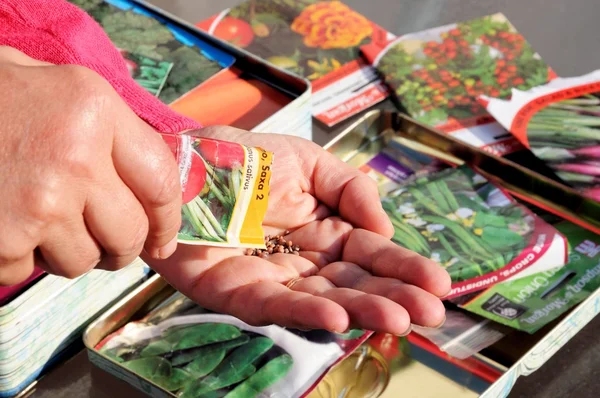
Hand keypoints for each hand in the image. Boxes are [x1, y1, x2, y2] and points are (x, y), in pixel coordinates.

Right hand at [0, 46, 181, 284]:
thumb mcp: (62, 85)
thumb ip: (115, 127)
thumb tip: (157, 174)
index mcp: (96, 112)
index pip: (160, 182)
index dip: (169, 220)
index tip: (164, 240)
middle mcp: (76, 160)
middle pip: (129, 235)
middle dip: (123, 247)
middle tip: (109, 242)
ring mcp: (38, 204)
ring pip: (83, 261)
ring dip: (71, 252)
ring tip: (45, 221)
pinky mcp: (2, 240)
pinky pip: (29, 271)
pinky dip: (21, 258)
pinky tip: (8, 224)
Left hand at [147, 126, 450, 334]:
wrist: (180, 163)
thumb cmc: (241, 158)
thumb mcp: (306, 160)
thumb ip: (349, 188)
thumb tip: (384, 229)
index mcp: (325, 230)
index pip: (372, 253)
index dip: (404, 267)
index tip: (438, 283)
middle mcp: (305, 260)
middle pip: (355, 283)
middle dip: (394, 297)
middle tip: (430, 313)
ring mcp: (272, 279)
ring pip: (322, 300)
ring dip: (361, 310)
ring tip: (397, 319)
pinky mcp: (235, 293)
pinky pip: (273, 305)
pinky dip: (305, 313)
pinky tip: (337, 318)